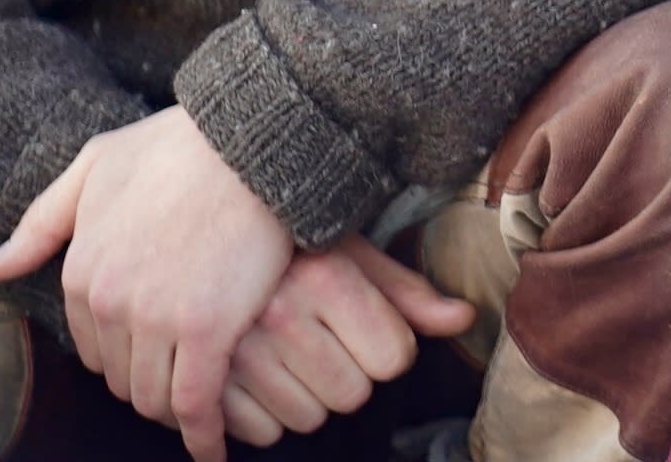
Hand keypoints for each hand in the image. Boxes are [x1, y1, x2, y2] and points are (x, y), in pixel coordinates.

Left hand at [0, 111, 294, 461]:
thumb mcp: (96, 165)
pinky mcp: (206, 330)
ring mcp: (155, 319)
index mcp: (80, 270)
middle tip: (182, 383)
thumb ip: (43, 220)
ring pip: (155, 397)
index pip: (90, 348)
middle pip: (121, 378)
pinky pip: (197, 404)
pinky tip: (213, 450)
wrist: (248, 138)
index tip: (152, 356)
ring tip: (201, 412)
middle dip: (147, 384)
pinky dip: (204, 436)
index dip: (121, 356)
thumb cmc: (179, 145)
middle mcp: (108, 302)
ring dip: (174, 411)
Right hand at [217, 239, 475, 446]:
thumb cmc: (293, 250)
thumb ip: (407, 294)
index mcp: (327, 278)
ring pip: (308, 420)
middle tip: (321, 341)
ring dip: (306, 398)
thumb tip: (465, 318)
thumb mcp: (352, 255)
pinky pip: (261, 433)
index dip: (387, 349)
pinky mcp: (205, 380)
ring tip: (288, 355)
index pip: (394, 358)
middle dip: (346, 376)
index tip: (364, 327)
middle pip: (353, 396)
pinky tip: (259, 376)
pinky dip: (265, 416)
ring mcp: (238, 350)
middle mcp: (281, 313)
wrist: (206, 236)